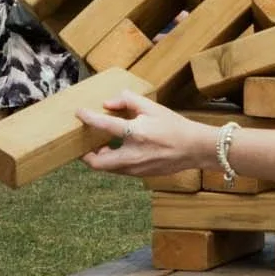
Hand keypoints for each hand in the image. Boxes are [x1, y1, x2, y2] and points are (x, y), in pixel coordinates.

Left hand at [77, 92, 214, 177]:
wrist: (195, 148)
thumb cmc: (174, 126)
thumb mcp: (153, 107)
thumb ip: (128, 101)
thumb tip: (108, 104)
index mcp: (136, 134)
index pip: (104, 126)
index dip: (88, 118)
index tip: (79, 113)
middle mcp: (133, 155)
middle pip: (97, 163)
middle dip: (85, 155)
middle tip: (82, 144)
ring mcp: (136, 168)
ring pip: (108, 168)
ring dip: (100, 158)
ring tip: (100, 146)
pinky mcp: (140, 174)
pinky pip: (120, 170)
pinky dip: (113, 161)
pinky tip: (118, 150)